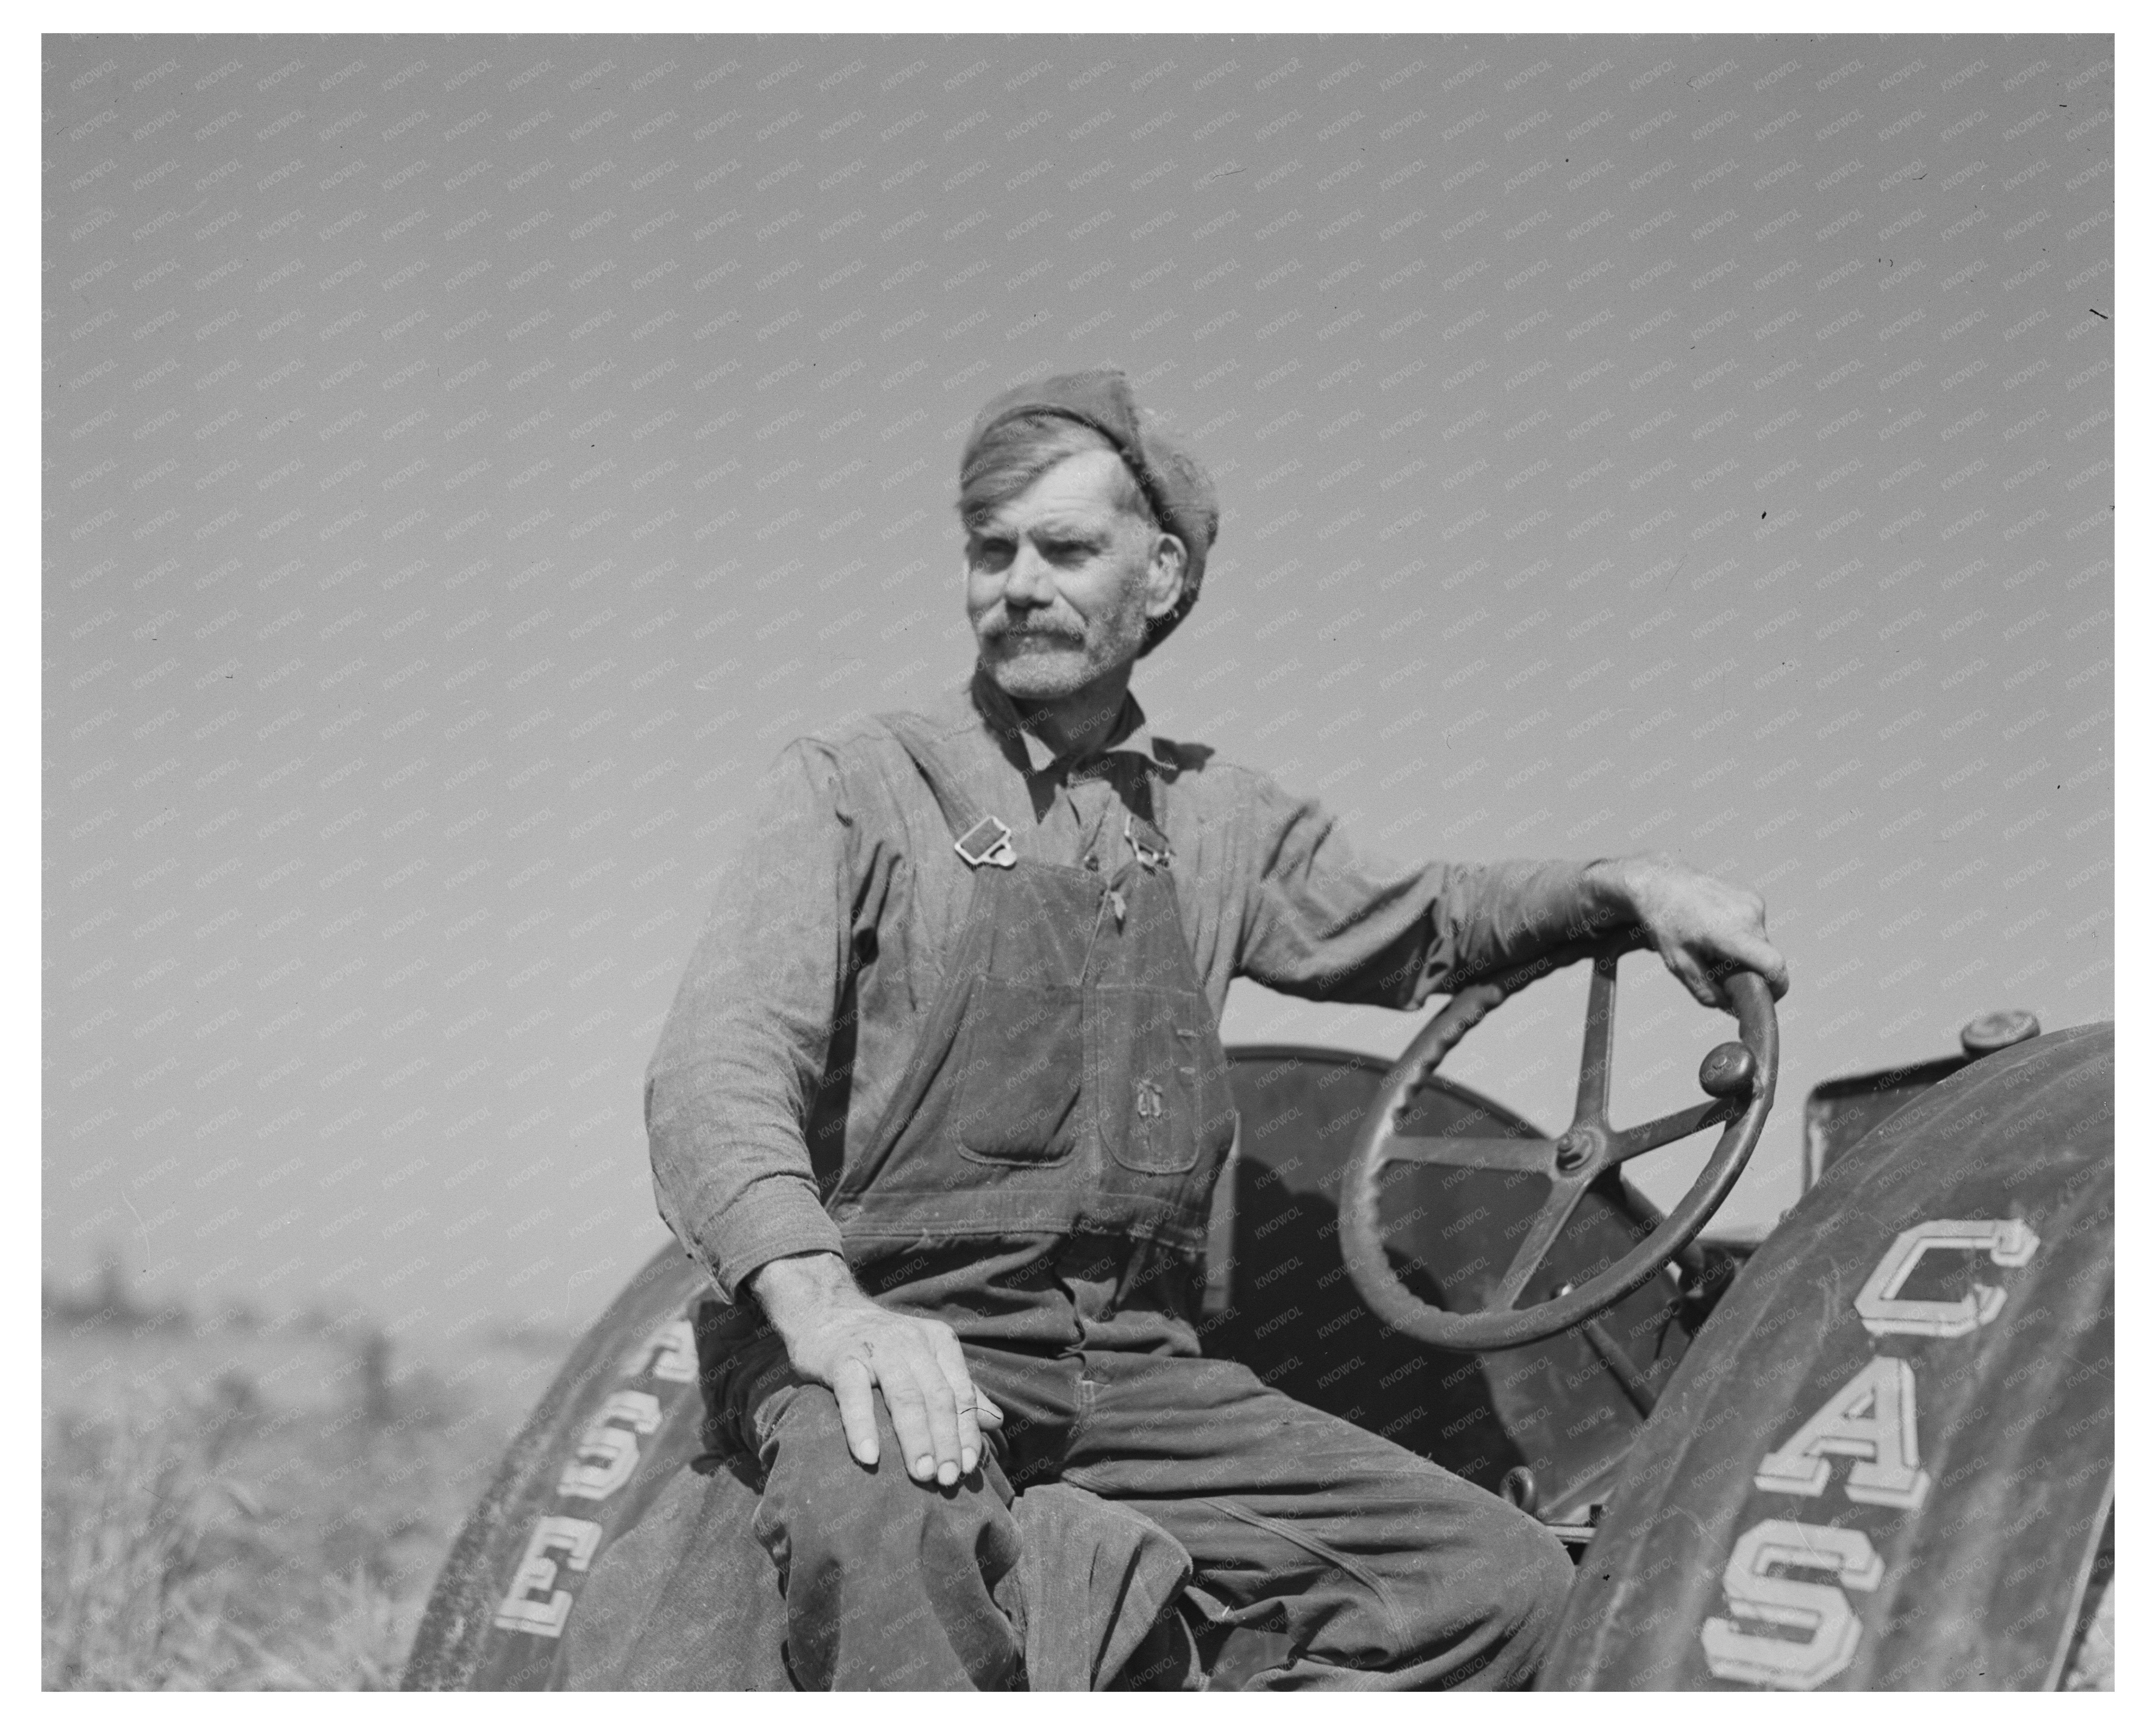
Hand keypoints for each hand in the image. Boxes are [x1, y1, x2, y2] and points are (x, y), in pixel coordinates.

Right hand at [748, 1253, 1002, 1485]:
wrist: (827, 1312)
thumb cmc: (883, 1346)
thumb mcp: (927, 1357)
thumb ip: (959, 1389)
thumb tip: (996, 1421)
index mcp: (939, 1342)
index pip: (961, 1392)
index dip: (967, 1431)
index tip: (971, 1467)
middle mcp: (913, 1342)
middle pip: (938, 1397)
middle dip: (947, 1441)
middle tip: (949, 1479)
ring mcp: (877, 1349)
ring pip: (905, 1397)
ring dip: (916, 1439)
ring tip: (923, 1475)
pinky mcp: (842, 1359)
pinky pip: (855, 1396)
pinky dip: (863, 1427)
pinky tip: (869, 1457)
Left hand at [1592, 853, 1789, 1010]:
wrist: (1658, 882)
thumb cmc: (1664, 923)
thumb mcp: (1679, 964)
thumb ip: (1707, 991)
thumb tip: (1730, 1006)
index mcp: (1731, 931)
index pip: (1774, 965)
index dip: (1776, 988)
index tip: (1765, 998)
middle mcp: (1749, 914)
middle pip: (1765, 958)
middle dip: (1749, 971)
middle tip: (1719, 970)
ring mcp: (1753, 902)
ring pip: (1760, 944)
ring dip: (1743, 953)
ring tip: (1711, 944)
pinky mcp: (1753, 896)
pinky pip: (1755, 928)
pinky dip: (1741, 936)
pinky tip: (1715, 929)